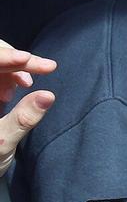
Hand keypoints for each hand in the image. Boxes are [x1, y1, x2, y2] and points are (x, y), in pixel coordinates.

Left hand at [0, 40, 55, 176]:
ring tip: (26, 85)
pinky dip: (8, 75)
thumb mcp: (1, 143)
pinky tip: (15, 90)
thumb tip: (47, 96)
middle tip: (42, 69)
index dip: (6, 58)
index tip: (30, 59)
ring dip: (12, 67)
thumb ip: (23, 119)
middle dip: (13, 59)